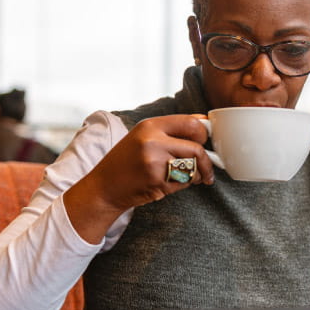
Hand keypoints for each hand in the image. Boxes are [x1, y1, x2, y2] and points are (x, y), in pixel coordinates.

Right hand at [64, 114, 214, 242]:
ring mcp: (155, 162)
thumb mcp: (143, 137)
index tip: (204, 142)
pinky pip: (184, 182)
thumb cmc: (126, 161)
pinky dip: (184, 185)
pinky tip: (171, 184)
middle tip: (206, 165)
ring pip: (193, 166)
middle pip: (197, 147)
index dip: (203, 133)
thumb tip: (203, 122)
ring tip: (190, 177)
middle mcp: (153, 141)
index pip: (191, 123)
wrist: (104, 187)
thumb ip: (170, 130)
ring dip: (197, 174)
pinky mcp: (157, 182)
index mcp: (150, 125)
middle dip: (206, 159)